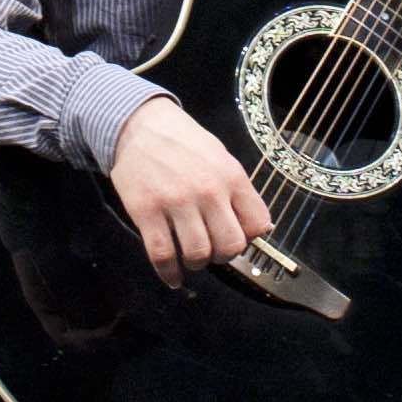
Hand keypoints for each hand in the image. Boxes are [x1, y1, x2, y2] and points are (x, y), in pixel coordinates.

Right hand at [105, 96, 272, 283]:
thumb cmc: (185, 143)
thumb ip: (240, 191)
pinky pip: (162, 255)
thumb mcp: (222, 158)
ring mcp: (176, 202)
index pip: (257, 225)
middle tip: (212, 249)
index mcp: (231, 177)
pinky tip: (173, 276)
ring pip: (197, 255)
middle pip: (230, 247)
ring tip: (191, 257)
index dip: (249, 238)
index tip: (236, 236)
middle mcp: (208, 191)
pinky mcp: (146, 212)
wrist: (140, 125)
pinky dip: (169, 273)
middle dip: (223, 256)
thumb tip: (261, 228)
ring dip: (197, 264)